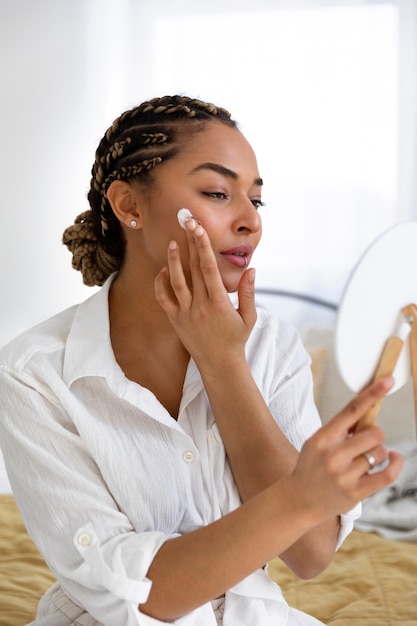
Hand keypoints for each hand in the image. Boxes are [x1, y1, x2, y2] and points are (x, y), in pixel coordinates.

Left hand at [154, 219, 256, 371]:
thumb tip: (251, 269)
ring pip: (176, 282)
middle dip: (190, 243)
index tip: (198, 227)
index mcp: (219, 303)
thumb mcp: (249, 317)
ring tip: (172, 241)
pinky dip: (162, 283)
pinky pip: (164, 298)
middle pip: (193, 269)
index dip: (203, 245)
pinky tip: (165, 269)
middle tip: (186, 221)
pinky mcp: (175, 320)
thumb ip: (248, 293)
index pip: (209, 268)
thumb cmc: (236, 339)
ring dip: (173, 260)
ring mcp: (186, 314)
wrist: (219, 365)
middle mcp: (200, 307)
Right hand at [291, 376, 403, 519]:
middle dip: (375, 434)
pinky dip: (396, 464)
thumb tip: (368, 410)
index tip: (388, 381)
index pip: (352, 410)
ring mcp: (345, 475)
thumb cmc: (312, 466)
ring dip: (378, 453)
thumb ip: (340, 429)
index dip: (372, 394)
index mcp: (322, 437)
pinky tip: (393, 458)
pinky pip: (388, 474)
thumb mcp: (317, 442)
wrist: (300, 499)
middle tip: (365, 441)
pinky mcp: (356, 492)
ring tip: (364, 460)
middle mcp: (333, 455)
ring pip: (380, 452)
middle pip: (374, 432)